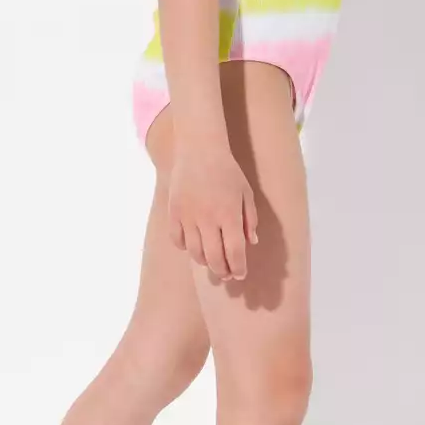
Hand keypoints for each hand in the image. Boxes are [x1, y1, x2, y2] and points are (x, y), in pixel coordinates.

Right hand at [167, 145, 259, 280]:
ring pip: (195, 253)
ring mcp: (188, 217)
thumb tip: (251, 242)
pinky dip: (186, 248)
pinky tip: (194, 246)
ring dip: (205, 262)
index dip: (238, 267)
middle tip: (227, 274)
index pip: (234, 252)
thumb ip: (250, 219)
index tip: (240, 274)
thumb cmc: (227, 171)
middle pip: (214, 258)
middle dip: (222, 271)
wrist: (199, 150)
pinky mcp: (174, 212)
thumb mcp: (246, 193)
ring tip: (212, 261)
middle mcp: (208, 219)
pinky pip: (178, 240)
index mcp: (229, 214)